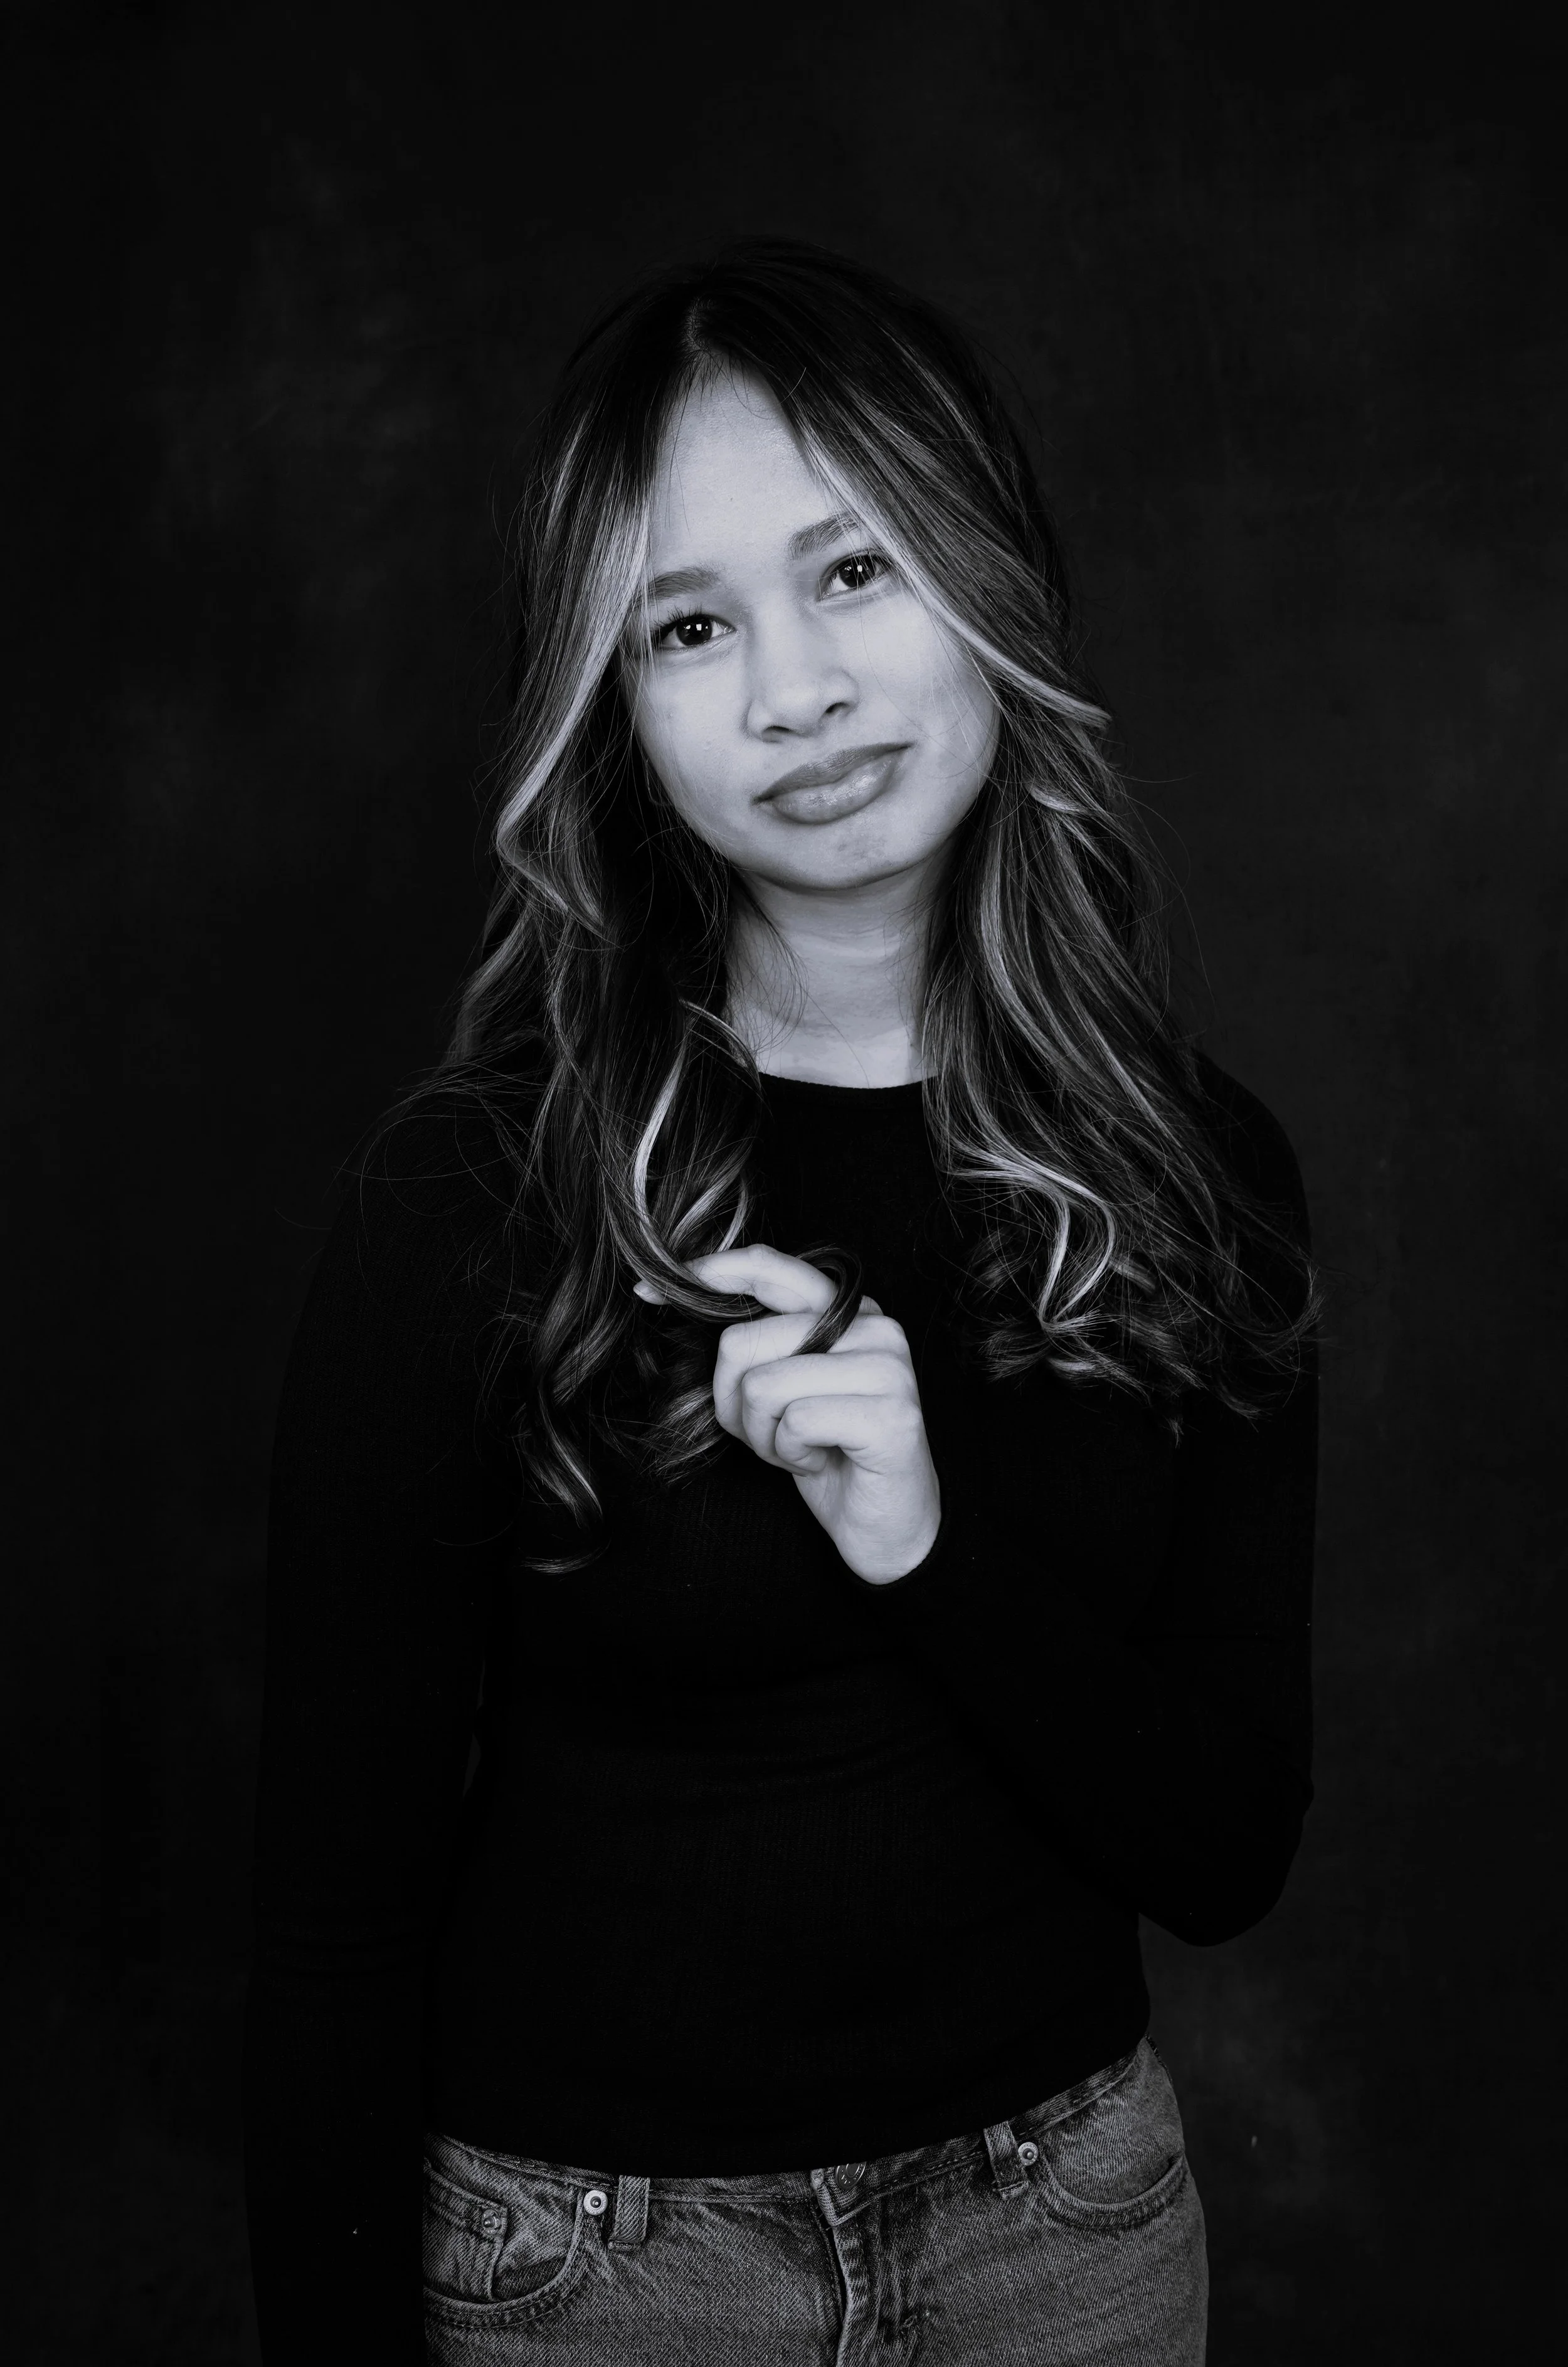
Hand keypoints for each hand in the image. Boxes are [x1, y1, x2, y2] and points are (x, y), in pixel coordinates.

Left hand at [637, 1244, 940, 1583]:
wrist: (887, 1524)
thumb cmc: (828, 1451)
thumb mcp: (783, 1385)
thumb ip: (756, 1341)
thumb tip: (676, 1296)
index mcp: (847, 1310)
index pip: (768, 1268)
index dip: (706, 1275)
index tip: (649, 1292)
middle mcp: (875, 1326)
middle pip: (747, 1340)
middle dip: (736, 1400)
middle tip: (774, 1431)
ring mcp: (887, 1368)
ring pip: (763, 1385)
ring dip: (765, 1434)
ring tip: (802, 1448)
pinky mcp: (890, 1415)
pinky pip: (795, 1422)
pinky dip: (791, 1455)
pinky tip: (820, 1462)